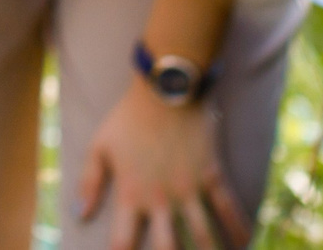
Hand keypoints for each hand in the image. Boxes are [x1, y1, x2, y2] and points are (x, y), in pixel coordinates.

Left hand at [78, 80, 248, 249]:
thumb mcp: (100, 146)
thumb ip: (89, 182)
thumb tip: (79, 214)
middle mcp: (161, 199)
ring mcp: (189, 189)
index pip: (123, 242)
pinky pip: (229, 208)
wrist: (165, 89)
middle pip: (167, 249)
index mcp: (131, 194)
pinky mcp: (212, 175)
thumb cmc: (128, 117)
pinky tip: (244, 243)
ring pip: (204, 236)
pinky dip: (238, 228)